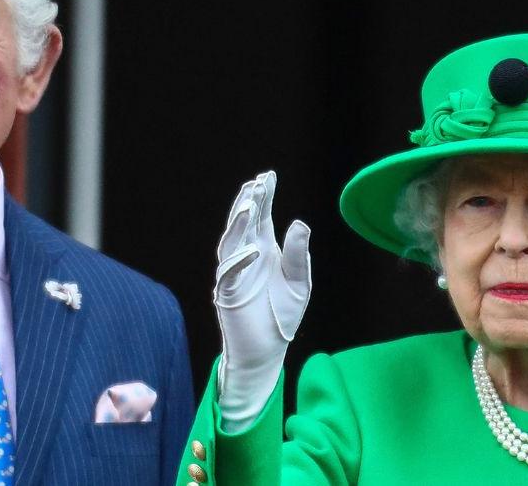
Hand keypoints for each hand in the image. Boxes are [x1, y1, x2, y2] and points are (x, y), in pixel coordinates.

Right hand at [214, 171, 310, 429]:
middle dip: (249, 202)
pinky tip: (254, 250)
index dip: (264, 197)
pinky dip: (240, 261)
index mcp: (264, 249)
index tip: (268, 176)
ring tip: (248, 205)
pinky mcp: (227, 294)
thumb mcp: (299, 283)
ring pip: (231, 242)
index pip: (262, 217)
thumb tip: (299, 223)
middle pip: (244, 223)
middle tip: (256, 183)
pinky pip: (230, 274)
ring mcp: (234, 274)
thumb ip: (297, 255)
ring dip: (238, 224)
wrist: (268, 351)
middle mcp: (246, 256)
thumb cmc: (282, 316)